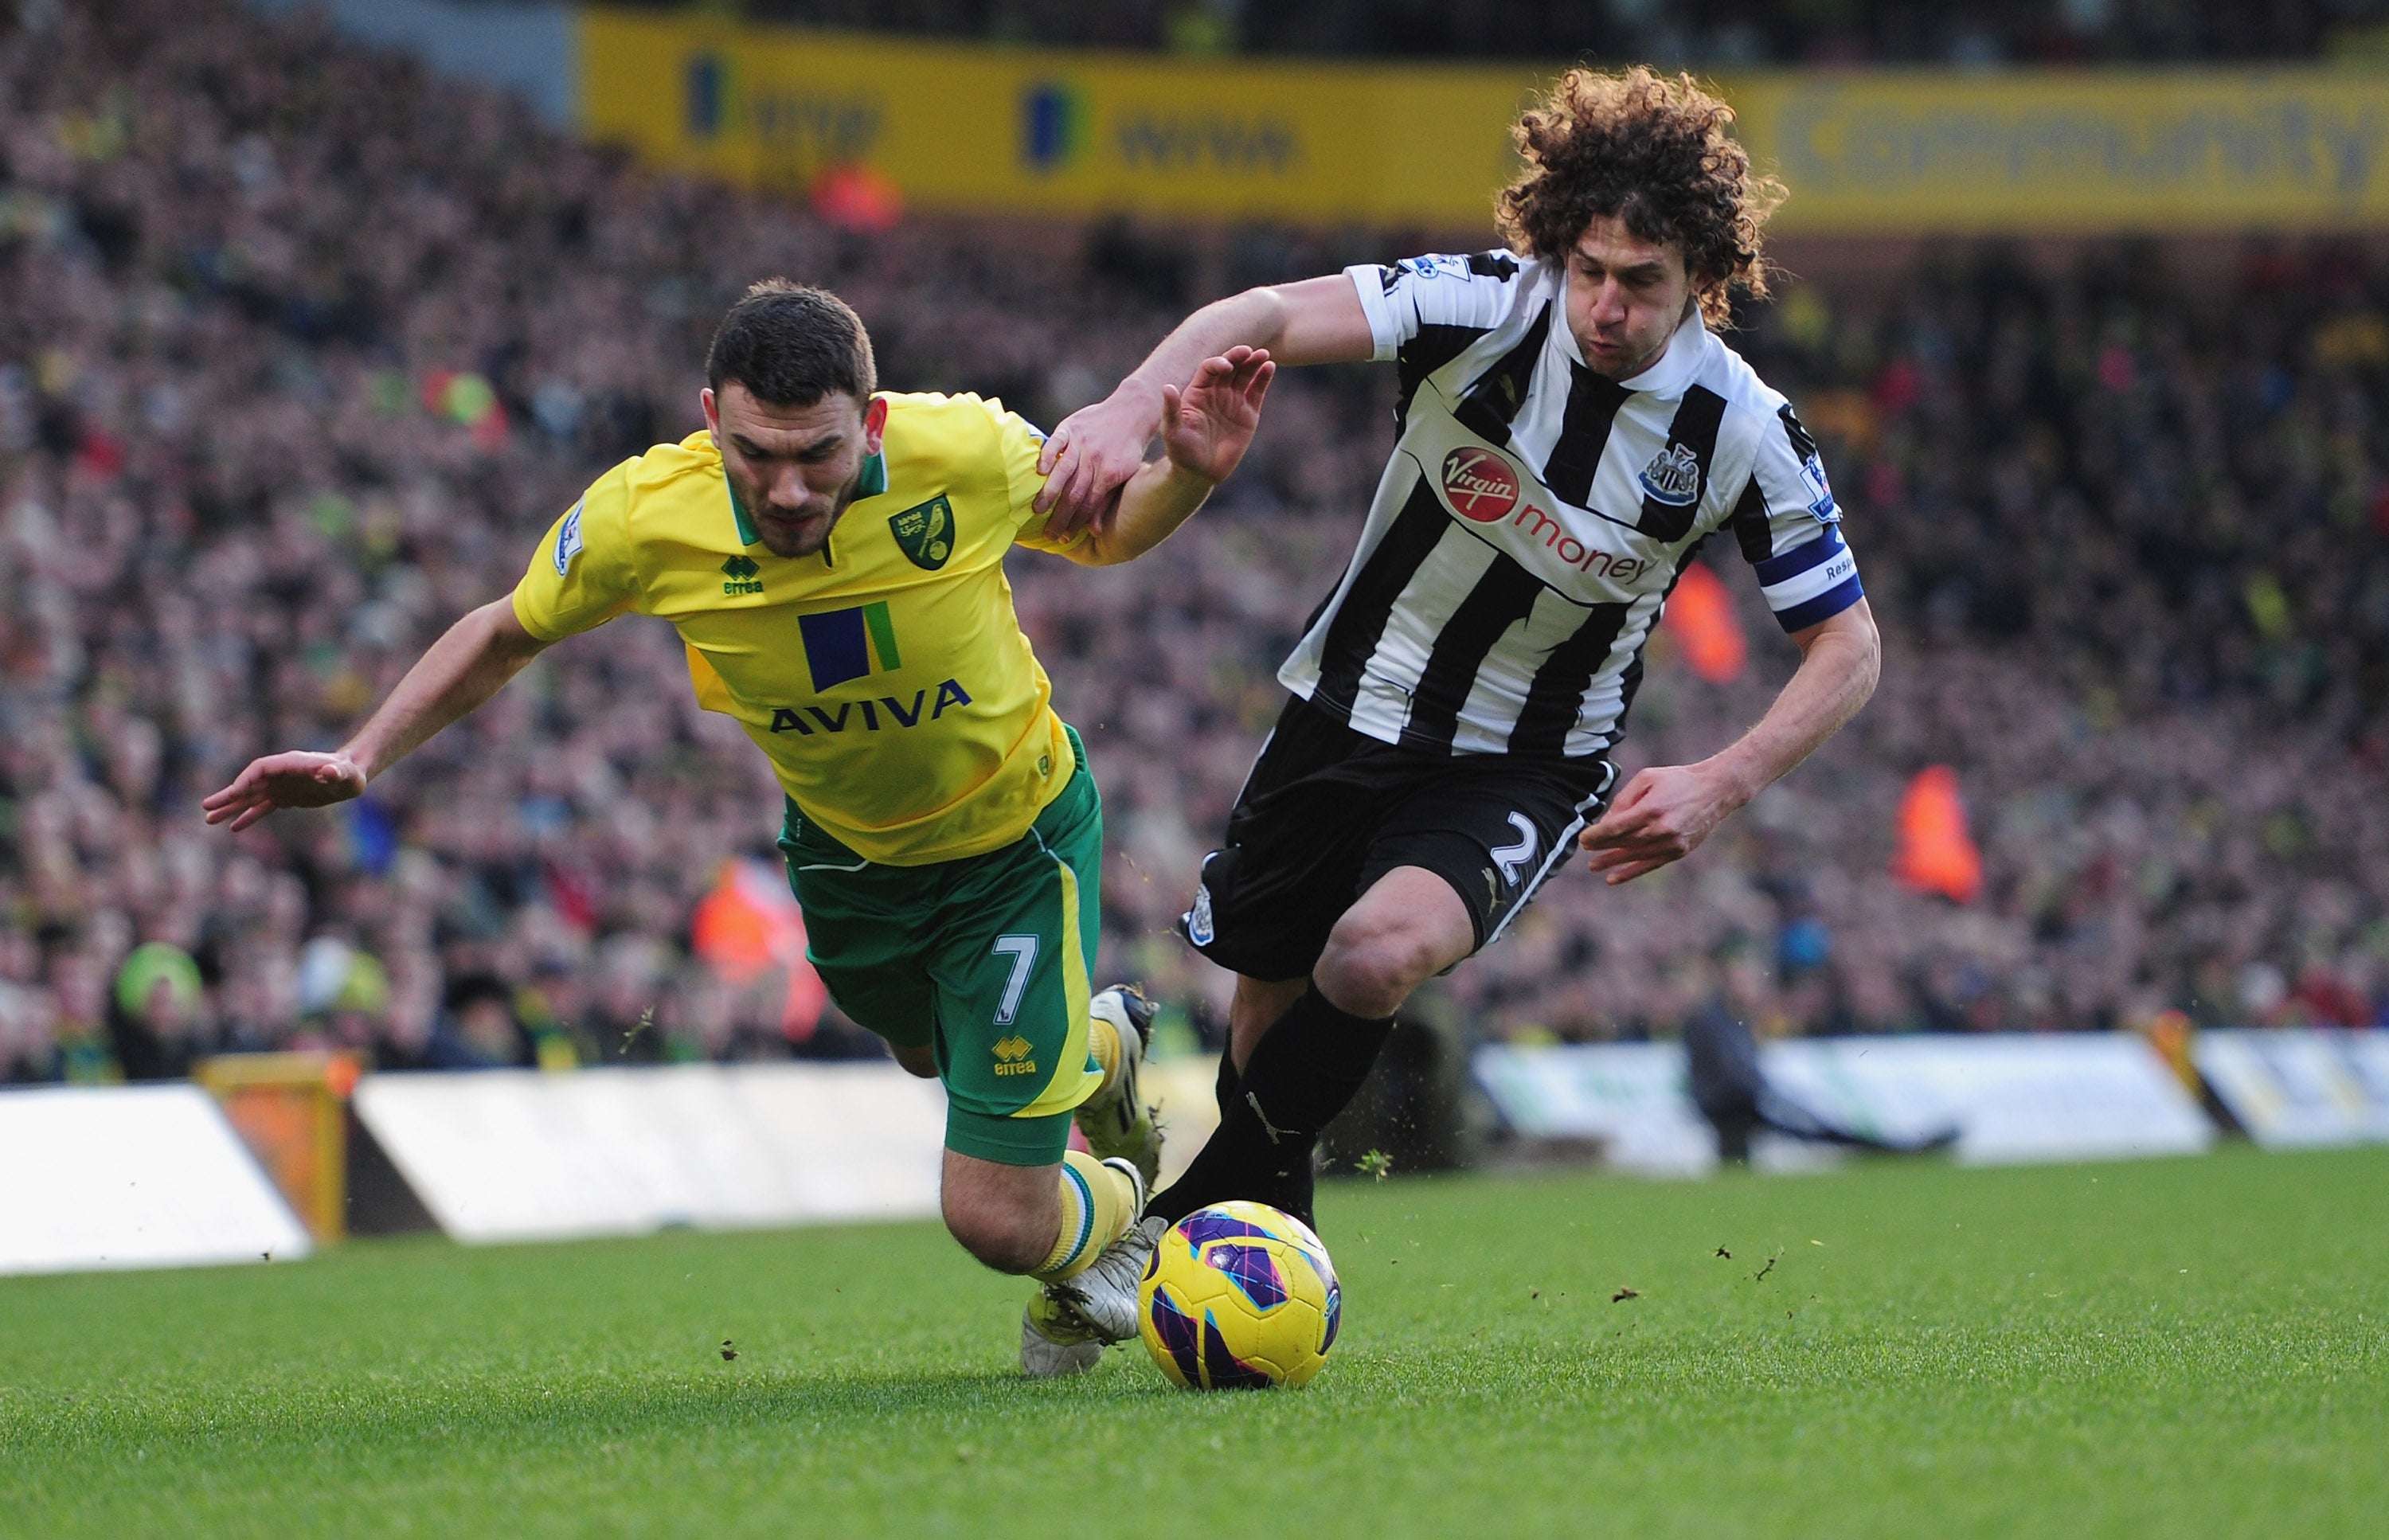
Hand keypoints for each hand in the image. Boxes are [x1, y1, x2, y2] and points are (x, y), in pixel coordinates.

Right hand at [201, 751, 367, 831]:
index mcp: (289, 764)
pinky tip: (234, 827)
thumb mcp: (345, 774)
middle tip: (205, 806)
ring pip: (250, 798)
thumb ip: (336, 772)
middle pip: (248, 784)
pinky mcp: (284, 798)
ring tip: (209, 819)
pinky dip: (248, 817)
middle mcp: (280, 775)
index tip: (233, 794)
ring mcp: (280, 786)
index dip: (246, 780)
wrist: (351, 777)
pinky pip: (262, 808)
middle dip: (228, 795)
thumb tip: (329, 771)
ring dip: (231, 807)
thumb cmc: (349, 773)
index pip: (260, 769)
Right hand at [1033, 379, 1165, 543]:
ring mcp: (1082, 442)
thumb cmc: (1127, 449)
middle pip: (1075, 492)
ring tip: (1036, 509)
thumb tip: (1095, 531)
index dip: (1076, 523)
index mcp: (1110, 474)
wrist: (1132, 411)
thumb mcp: (1125, 474)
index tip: (1063, 538)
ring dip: (1050, 491)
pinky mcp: (1071, 427)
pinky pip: (1056, 441)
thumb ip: (1106, 500)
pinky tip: (1038, 470)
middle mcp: (1095, 459)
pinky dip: (1047, 455)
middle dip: (1060, 516)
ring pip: (1063, 470)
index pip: (1089, 504)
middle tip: (1048, 533)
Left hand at [1159, 347, 1273, 486]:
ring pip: (1245, 375)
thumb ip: (1171, 409)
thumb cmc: (1181, 451)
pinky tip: (1269, 367)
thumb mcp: (1172, 431)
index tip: (1226, 366)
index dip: (1218, 363)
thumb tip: (1167, 387)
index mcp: (1197, 391)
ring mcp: (1233, 400)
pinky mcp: (1248, 413)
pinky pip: (1257, 391)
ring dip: (1254, 363)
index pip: (1209, 368)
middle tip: (1248, 351)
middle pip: (1229, 366)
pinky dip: (1264, 378)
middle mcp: (1216, 391)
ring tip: (1263, 355)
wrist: (1200, 472)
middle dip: (1238, 357)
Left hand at [1579, 761, 1747, 884]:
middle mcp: (1661, 829)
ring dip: (1612, 862)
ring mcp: (1671, 843)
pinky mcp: (1679, 851)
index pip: (1616, 827)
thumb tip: (1607, 821)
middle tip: (1585, 849)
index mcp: (1652, 809)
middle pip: (1623, 842)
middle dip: (1601, 846)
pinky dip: (1631, 872)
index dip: (1597, 835)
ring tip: (1593, 866)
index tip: (1583, 838)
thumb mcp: (1647, 778)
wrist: (1715, 790)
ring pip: (1634, 856)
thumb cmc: (1677, 780)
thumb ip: (1624, 799)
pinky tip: (1613, 878)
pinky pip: (1650, 865)